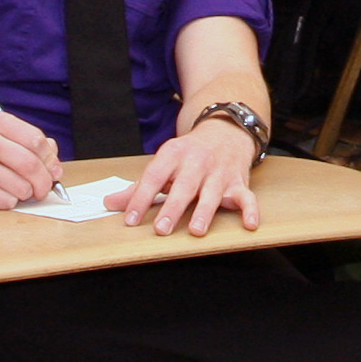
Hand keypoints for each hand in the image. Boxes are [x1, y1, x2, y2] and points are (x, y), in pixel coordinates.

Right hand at [0, 106, 62, 209]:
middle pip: (31, 166)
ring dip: (26, 193)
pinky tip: (0, 193)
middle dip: (44, 182)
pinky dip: (10, 201)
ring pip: (21, 187)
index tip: (52, 168)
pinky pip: (6, 202)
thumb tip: (54, 164)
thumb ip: (27, 141)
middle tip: (44, 188)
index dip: (50, 159)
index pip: (37, 141)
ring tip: (17, 188)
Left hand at [126, 118, 260, 236]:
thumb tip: (110, 204)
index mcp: (173, 155)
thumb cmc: (189, 154)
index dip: (140, 198)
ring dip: (205, 212)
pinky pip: (247, 196)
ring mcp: (219, 172)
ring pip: (212, 193)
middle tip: (161, 229)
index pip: (154, 177)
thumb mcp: (163, 163)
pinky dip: (250, 210)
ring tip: (196, 230)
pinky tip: (249, 224)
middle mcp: (196, 162)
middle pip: (183, 186)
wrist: (225, 130)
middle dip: (172, 208)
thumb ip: (139, 187)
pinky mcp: (239, 181)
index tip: (130, 219)